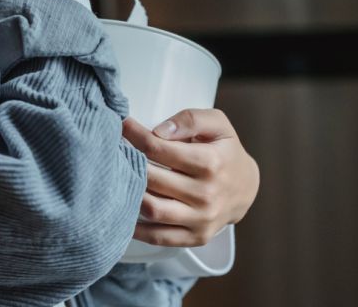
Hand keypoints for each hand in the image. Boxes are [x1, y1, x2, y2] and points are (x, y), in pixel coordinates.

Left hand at [122, 109, 258, 247]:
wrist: (247, 187)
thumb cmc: (226, 151)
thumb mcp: (217, 124)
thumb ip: (190, 119)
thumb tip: (160, 130)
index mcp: (209, 162)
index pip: (158, 147)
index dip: (133, 134)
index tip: (119, 125)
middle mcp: (205, 194)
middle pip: (151, 178)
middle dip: (126, 162)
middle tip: (110, 150)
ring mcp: (201, 219)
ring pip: (152, 209)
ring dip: (128, 194)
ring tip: (114, 178)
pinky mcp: (196, 236)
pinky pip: (159, 237)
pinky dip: (137, 229)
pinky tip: (123, 212)